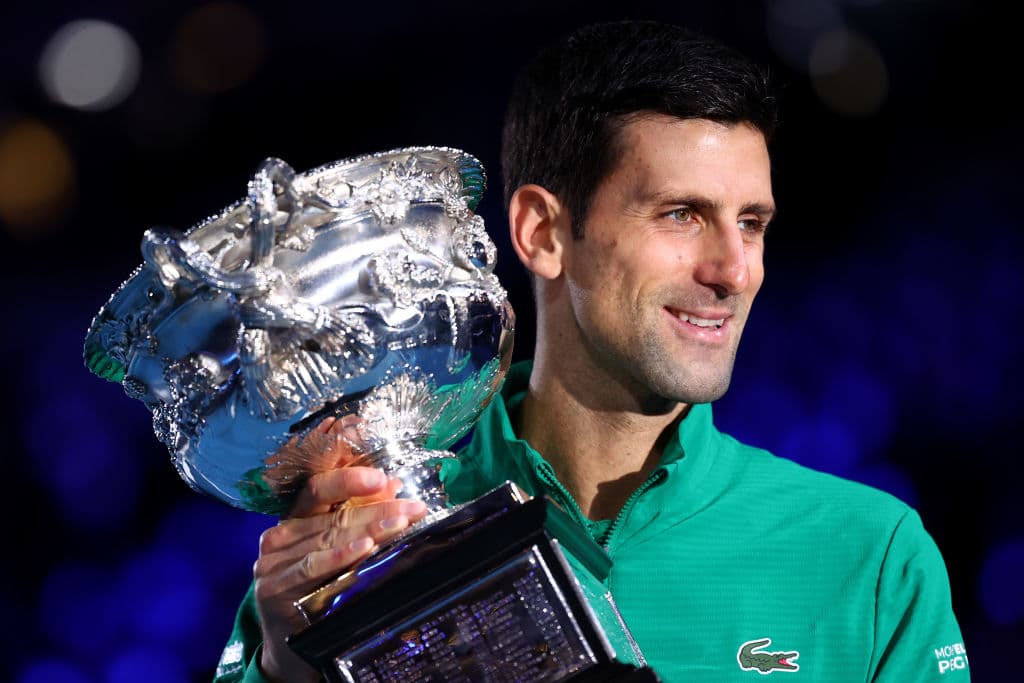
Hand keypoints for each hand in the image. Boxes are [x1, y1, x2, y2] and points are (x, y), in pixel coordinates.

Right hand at [252, 416, 427, 681]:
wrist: (289, 643)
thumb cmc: (316, 589)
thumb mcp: (337, 549)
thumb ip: (360, 515)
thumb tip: (394, 485)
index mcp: (293, 519)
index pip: (318, 489)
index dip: (349, 480)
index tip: (383, 478)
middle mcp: (278, 537)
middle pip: (334, 517)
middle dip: (379, 511)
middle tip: (413, 509)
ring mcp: (272, 563)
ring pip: (328, 540)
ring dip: (369, 530)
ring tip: (400, 524)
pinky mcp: (272, 589)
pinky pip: (312, 568)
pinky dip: (340, 557)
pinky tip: (365, 548)